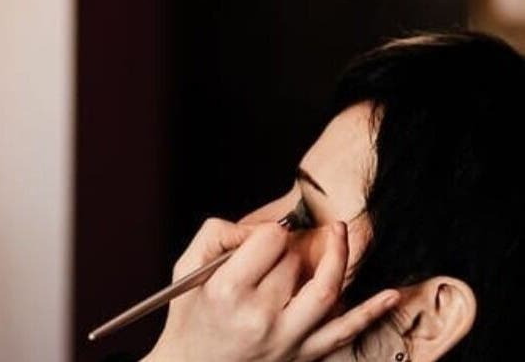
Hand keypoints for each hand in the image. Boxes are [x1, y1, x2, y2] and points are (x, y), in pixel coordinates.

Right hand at [142, 218, 398, 361]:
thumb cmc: (188, 317)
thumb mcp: (186, 268)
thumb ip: (217, 235)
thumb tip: (258, 228)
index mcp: (229, 291)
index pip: (270, 242)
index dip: (269, 232)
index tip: (263, 237)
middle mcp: (260, 316)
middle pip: (295, 263)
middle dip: (294, 246)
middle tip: (286, 245)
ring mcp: (286, 340)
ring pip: (326, 290)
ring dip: (339, 258)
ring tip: (340, 235)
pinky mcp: (302, 356)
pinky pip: (344, 333)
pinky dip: (370, 313)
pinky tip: (390, 294)